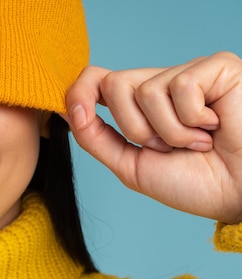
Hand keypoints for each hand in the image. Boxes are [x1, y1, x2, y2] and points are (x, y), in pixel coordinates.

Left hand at [65, 52, 241, 223]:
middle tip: (166, 148)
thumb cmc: (192, 183)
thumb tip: (69, 109)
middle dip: (134, 128)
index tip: (78, 115)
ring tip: (196, 142)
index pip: (97, 80)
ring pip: (145, 90)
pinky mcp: (216, 68)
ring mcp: (188, 74)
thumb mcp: (130, 165)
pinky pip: (180, 87)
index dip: (80, 92)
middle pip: (114, 84)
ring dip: (168, 131)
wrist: (237, 195)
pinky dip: (192, 120)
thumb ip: (96, 138)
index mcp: (139, 107)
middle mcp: (161, 85)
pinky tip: (215, 127)